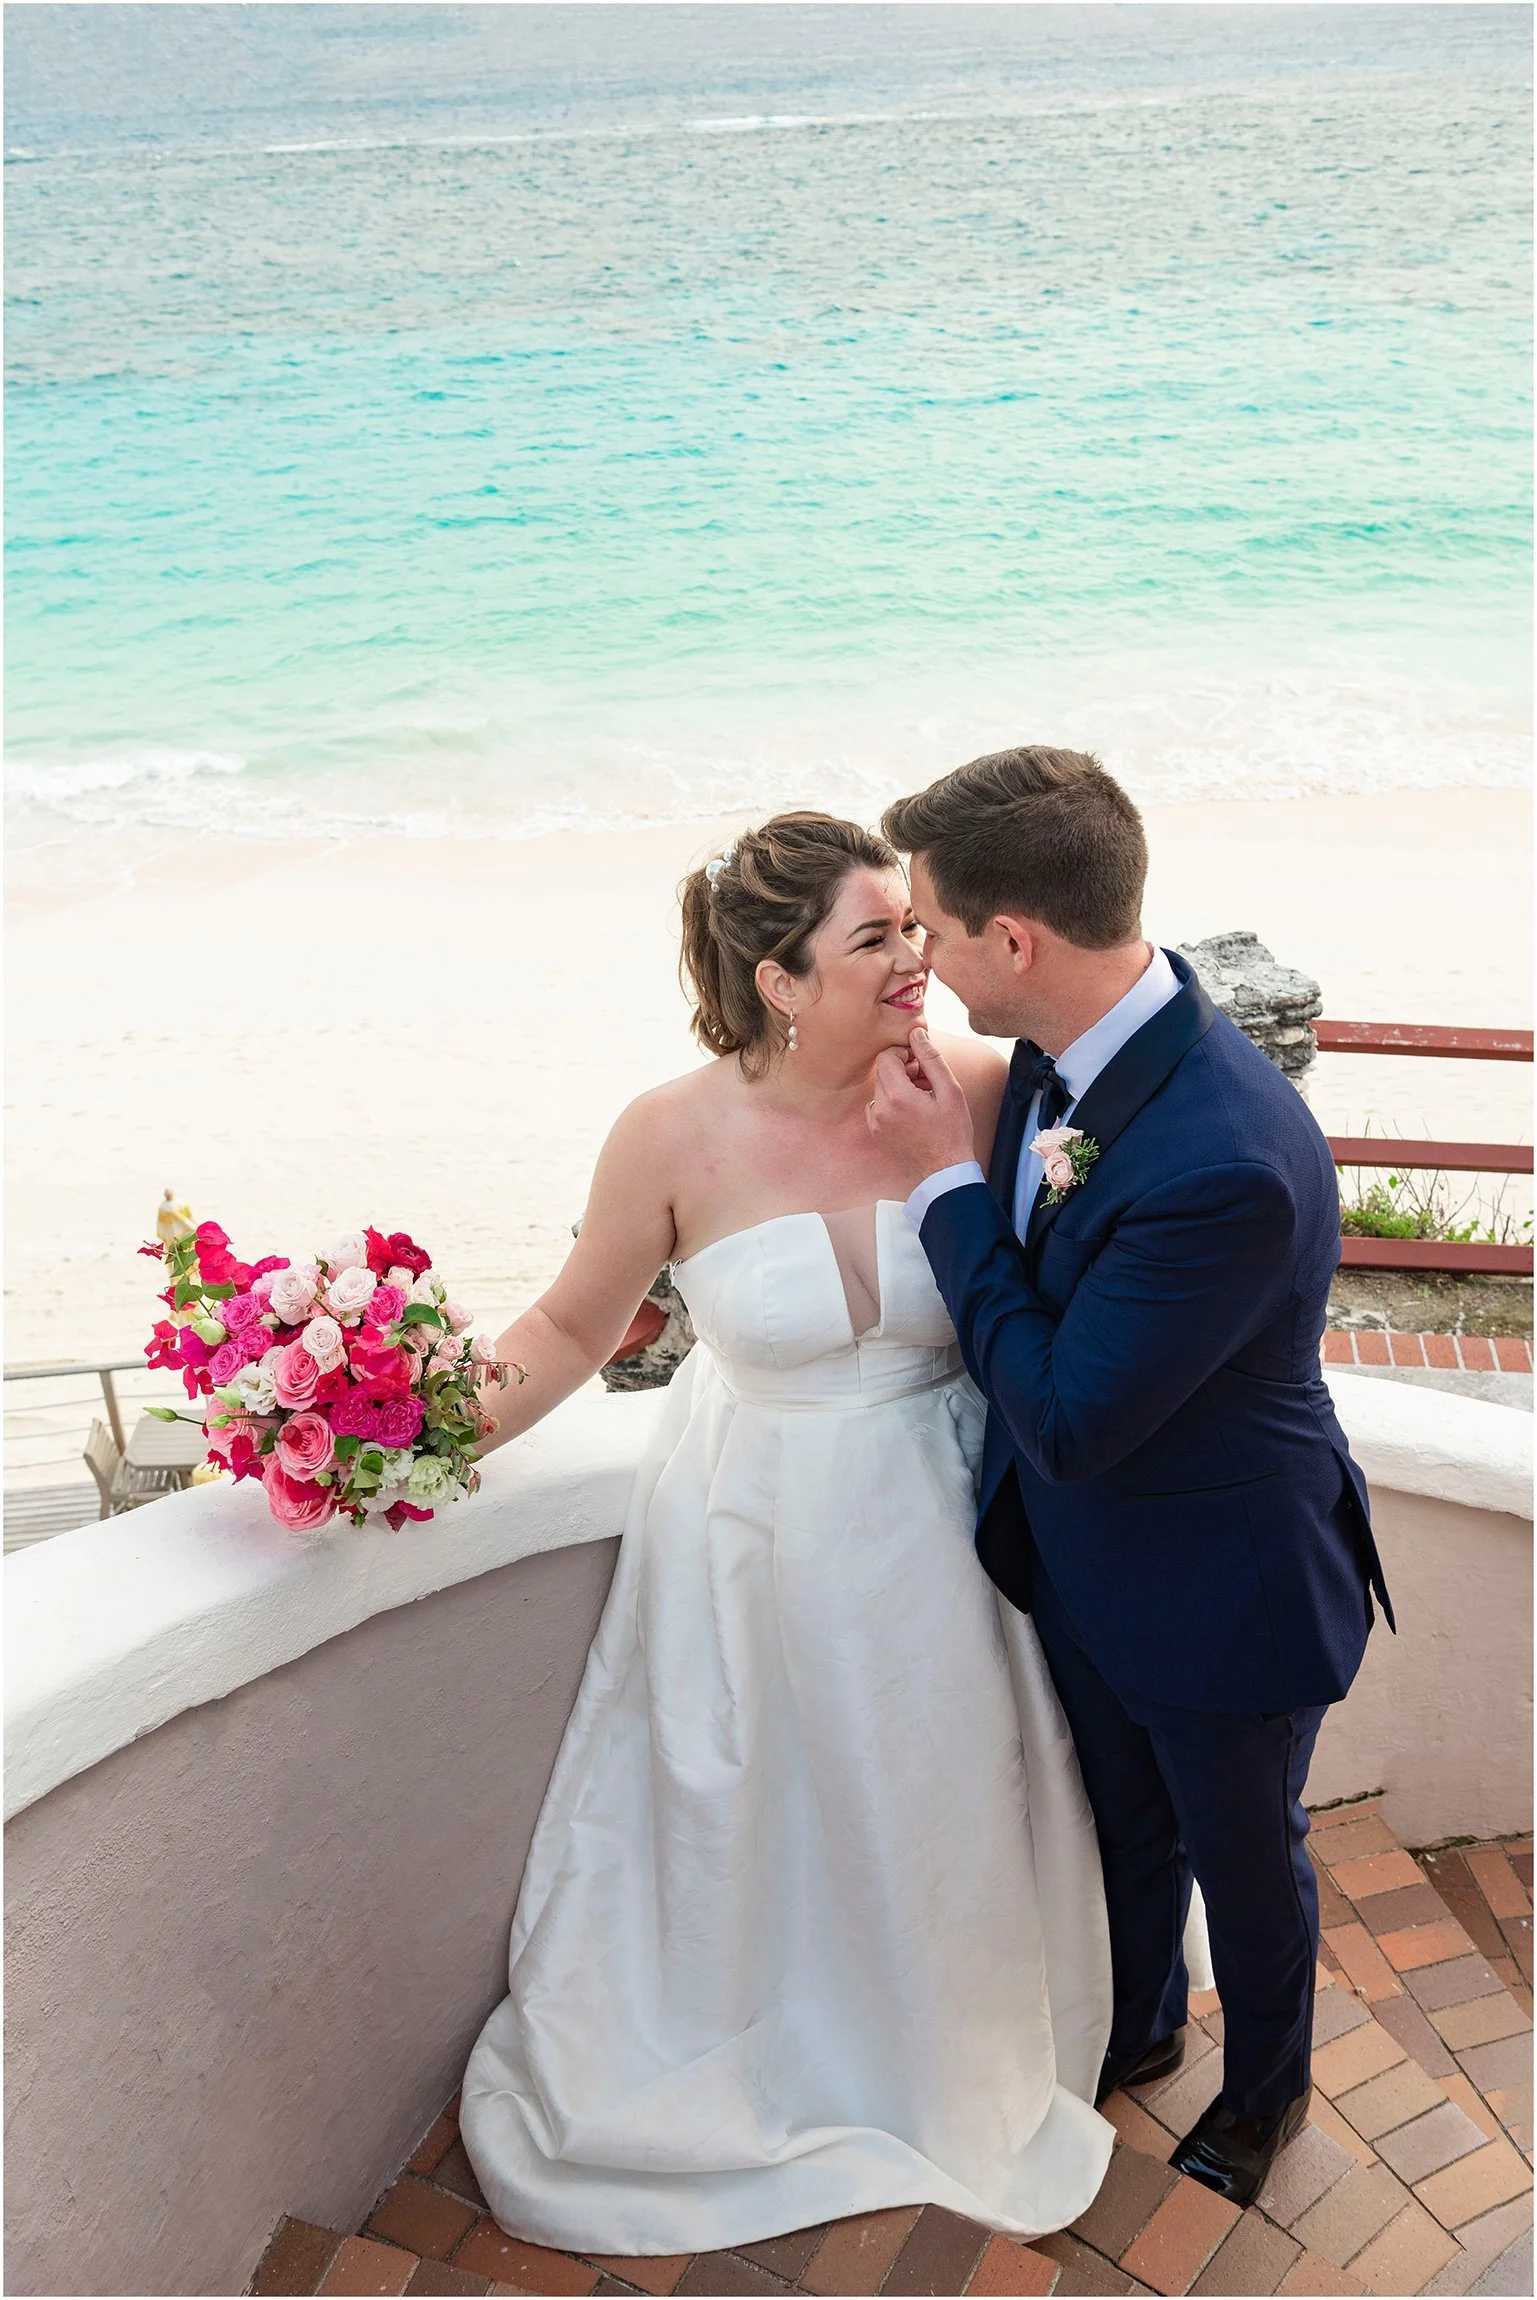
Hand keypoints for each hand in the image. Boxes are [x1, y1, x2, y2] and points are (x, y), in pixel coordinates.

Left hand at [866, 1028, 976, 1183]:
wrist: (945, 1169)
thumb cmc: (952, 1130)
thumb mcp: (950, 1090)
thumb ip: (931, 1058)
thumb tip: (916, 1033)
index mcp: (897, 1097)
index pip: (886, 1057)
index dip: (903, 1053)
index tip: (920, 1062)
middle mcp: (880, 1109)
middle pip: (883, 1071)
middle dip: (903, 1069)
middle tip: (927, 1080)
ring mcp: (876, 1122)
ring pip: (881, 1087)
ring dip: (899, 1085)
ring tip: (923, 1096)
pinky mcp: (876, 1131)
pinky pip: (879, 1104)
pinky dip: (893, 1101)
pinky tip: (914, 1110)